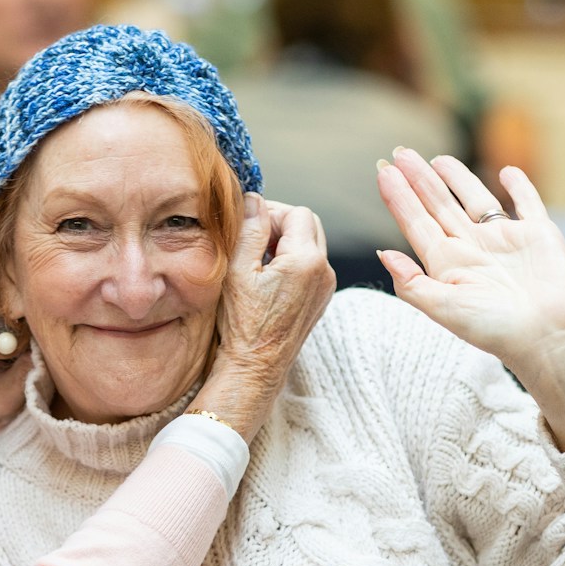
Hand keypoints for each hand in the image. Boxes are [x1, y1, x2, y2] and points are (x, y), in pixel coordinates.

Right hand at [191, 194, 334, 440]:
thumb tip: (255, 199)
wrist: (256, 367)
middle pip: (309, 223)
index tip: (248, 226)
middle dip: (281, 223)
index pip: (296, 212)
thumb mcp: (238, 270)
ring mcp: (326, 286)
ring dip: (286, 241)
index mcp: (306, 260)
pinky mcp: (321, 298)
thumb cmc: (243, 323)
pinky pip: (312, 264)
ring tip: (257, 258)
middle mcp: (325, 271)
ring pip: (311, 243)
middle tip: (253, 237)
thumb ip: (250, 229)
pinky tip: (268, 275)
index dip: (271, 212)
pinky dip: (293, 259)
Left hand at [376, 150, 564, 452]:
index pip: (417, 224)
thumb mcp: (444, 308)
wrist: (549, 336)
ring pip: (476, 201)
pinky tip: (507, 172)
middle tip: (399, 153)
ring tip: (438, 160)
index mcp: (448, 266)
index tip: (382, 172)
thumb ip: (411, 283)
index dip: (399, 198)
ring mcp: (505, 241)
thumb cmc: (495, 329)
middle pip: (439, 206)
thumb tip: (381, 253)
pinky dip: (519, 187)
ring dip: (458, 179)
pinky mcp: (539, 235)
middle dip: (419, 180)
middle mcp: (473, 250)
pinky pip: (527, 204)